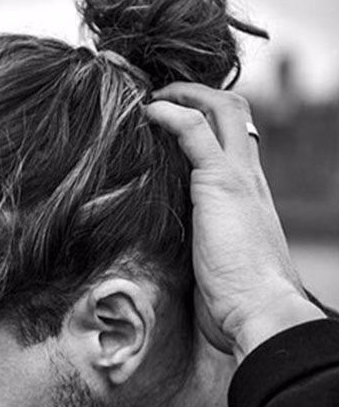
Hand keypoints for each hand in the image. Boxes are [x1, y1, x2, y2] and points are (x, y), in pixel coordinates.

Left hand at [145, 83, 324, 360]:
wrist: (260, 311)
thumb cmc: (238, 299)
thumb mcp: (217, 262)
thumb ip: (203, 243)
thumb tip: (173, 253)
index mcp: (249, 195)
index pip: (236, 141)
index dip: (208, 121)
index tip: (174, 119)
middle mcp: (250, 178)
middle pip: (235, 113)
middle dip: (198, 95)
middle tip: (161, 97)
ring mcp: (238, 177)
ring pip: (222, 109)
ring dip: (184, 95)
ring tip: (151, 97)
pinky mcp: (221, 182)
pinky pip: (195, 130)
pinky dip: (170, 114)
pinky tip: (147, 112)